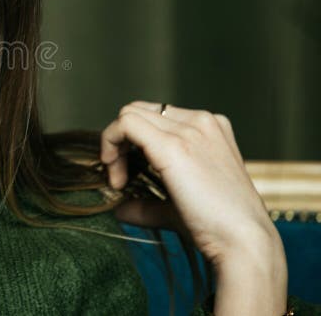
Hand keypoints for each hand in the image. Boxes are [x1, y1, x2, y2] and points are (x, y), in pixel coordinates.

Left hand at [100, 100, 278, 266]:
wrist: (244, 243)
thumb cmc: (220, 228)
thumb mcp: (180, 206)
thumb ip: (148, 203)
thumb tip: (120, 209)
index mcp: (210, 128)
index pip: (156, 117)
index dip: (133, 143)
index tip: (128, 177)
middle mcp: (202, 121)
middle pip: (140, 112)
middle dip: (121, 142)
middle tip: (120, 178)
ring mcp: (190, 130)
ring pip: (130, 114)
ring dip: (114, 145)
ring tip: (120, 181)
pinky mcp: (174, 145)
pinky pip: (126, 124)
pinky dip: (111, 144)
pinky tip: (118, 178)